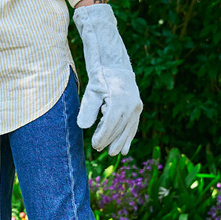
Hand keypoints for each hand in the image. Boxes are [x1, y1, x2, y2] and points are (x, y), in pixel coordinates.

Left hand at [72, 4, 142, 155]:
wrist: (116, 66)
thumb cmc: (100, 78)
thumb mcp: (91, 91)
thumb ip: (88, 108)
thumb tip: (83, 127)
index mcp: (120, 100)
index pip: (111, 123)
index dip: (103, 136)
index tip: (95, 145)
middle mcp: (131, 105)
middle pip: (120, 128)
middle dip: (110, 140)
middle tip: (98, 149)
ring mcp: (136, 107)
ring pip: (128, 129)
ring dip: (120, 142)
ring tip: (112, 153)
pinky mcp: (137, 109)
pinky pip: (133, 126)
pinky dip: (128, 137)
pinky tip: (124, 149)